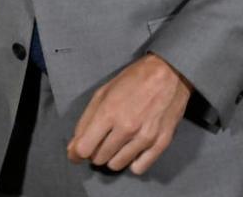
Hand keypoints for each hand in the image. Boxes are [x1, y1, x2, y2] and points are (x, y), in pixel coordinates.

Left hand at [66, 53, 191, 174]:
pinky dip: (132, 162)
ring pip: (117, 165)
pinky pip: (138, 168)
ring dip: (111, 157)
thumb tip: (75, 146)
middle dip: (95, 152)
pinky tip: (131, 150)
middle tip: (100, 140)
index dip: (76, 153)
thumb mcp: (103, 92)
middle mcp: (126, 128)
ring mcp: (145, 137)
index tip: (76, 153)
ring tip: (115, 143)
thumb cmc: (133, 79)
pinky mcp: (161, 143)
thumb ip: (87, 120)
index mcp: (108, 112)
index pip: (84, 148)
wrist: (168, 73)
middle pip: (99, 158)